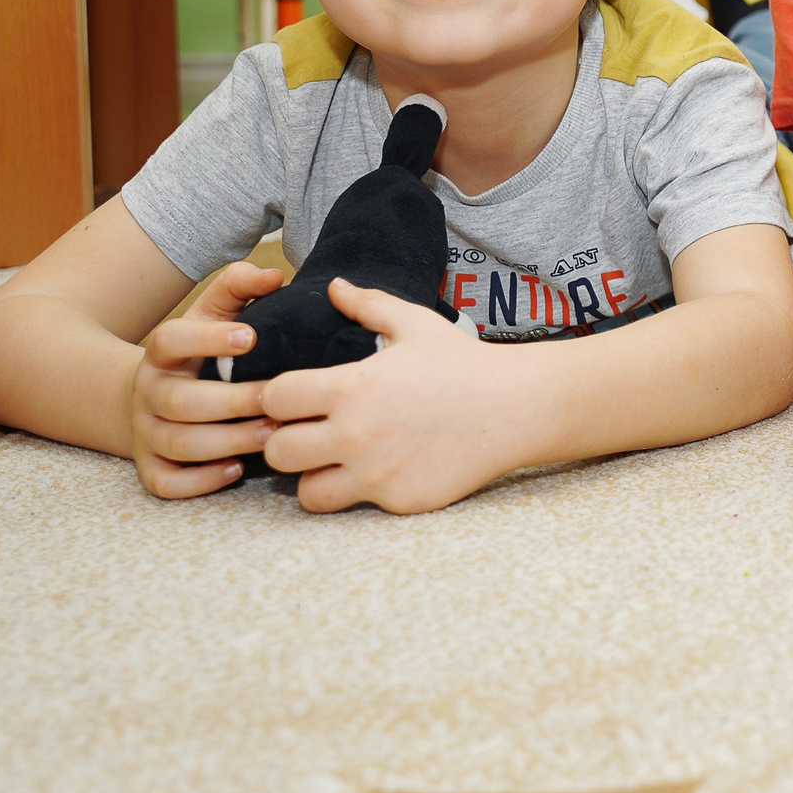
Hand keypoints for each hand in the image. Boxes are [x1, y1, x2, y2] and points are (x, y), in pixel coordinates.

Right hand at [126, 262, 282, 497]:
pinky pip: (166, 482)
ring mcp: (146, 432)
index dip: (208, 338)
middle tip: (278, 400)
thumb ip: (239, 287)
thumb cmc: (200, 352)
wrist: (152, 396)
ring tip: (272, 435)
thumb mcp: (213, 313)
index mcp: (162, 351)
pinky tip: (236, 470)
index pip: (172, 339)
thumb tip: (273, 276)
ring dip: (227, 442)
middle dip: (233, 403)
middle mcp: (149, 392)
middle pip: (182, 402)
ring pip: (180, 444)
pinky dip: (199, 482)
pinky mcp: (150, 467)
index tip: (253, 336)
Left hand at [258, 280, 524, 513]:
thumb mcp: (416, 325)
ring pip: (307, 492)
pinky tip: (383, 469)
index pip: (274, 399)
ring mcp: (377, 473)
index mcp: (351, 387)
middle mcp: (356, 435)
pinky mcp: (398, 501)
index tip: (297, 397)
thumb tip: (334, 287)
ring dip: (315, 475)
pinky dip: (361, 491)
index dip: (279, 397)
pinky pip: (355, 506)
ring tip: (336, 460)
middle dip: (287, 439)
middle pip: (277, 451)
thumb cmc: (464, 362)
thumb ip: (369, 306)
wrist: (517, 407)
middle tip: (309, 431)